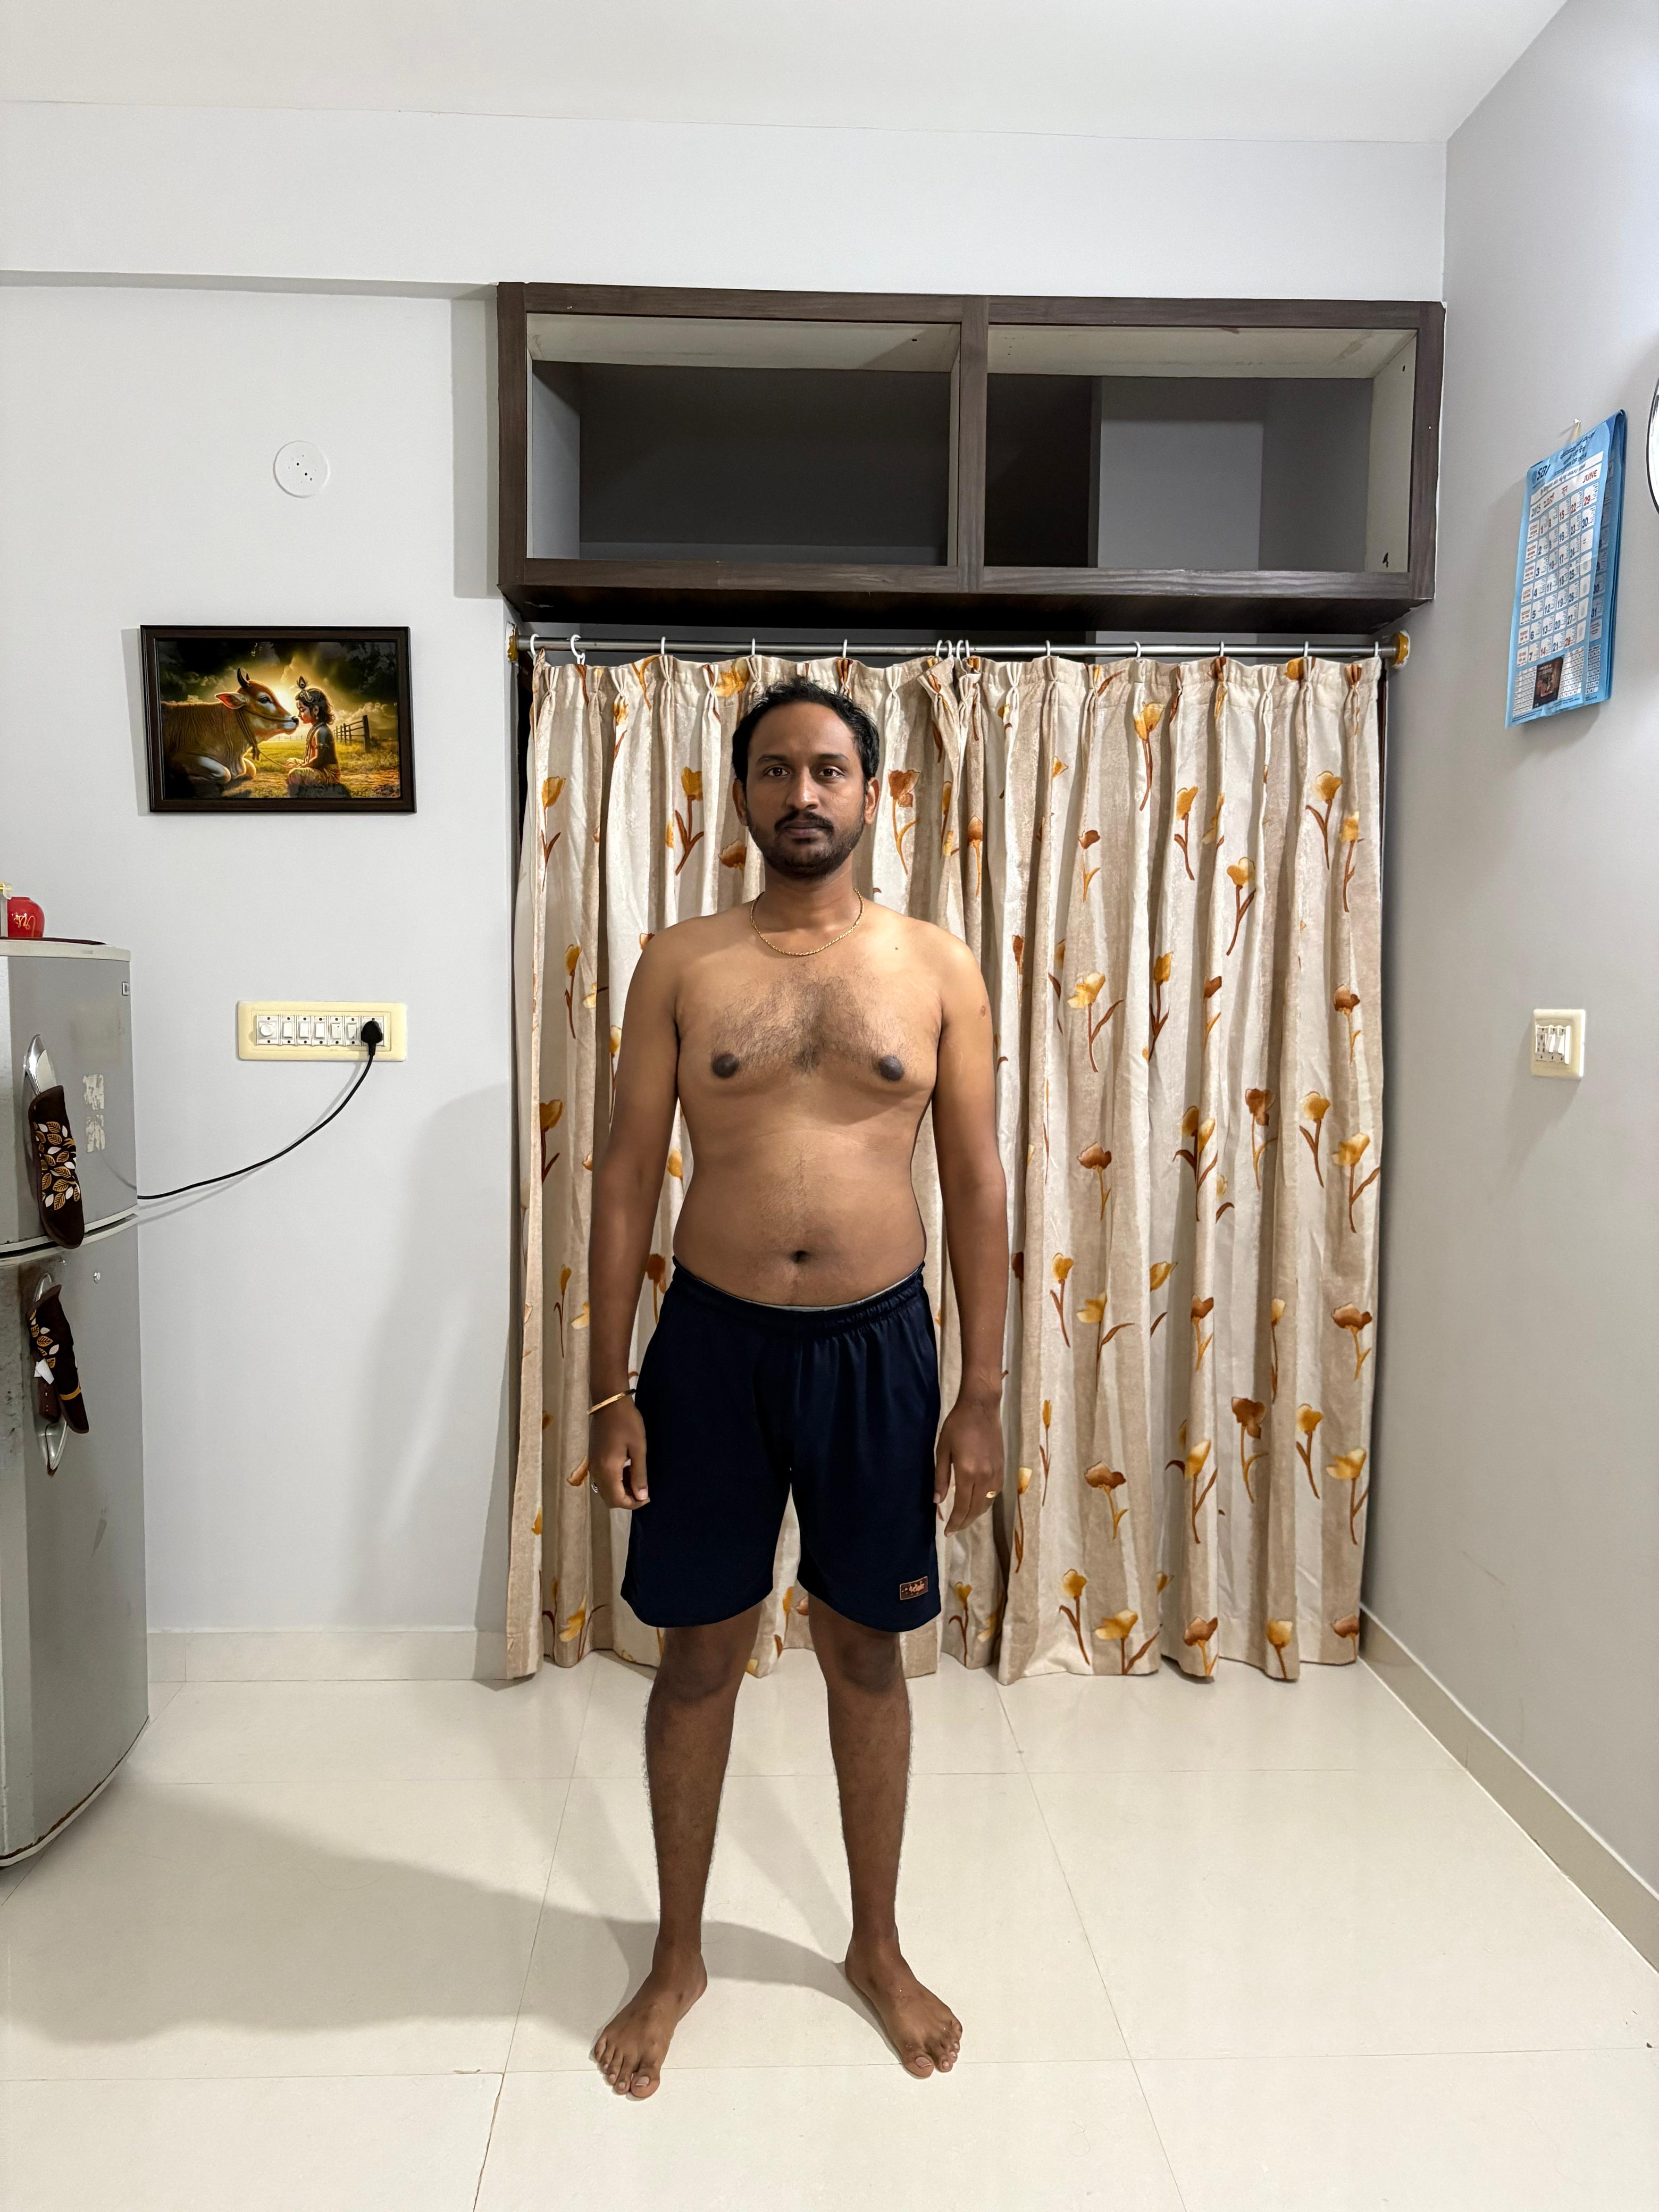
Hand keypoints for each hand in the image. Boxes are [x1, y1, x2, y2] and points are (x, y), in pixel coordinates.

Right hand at [590, 1398, 648, 1508]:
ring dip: (621, 1490)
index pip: (617, 1499)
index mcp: (607, 1470)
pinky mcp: (593, 1459)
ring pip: (605, 1490)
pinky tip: (627, 1469)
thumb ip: (639, 1475)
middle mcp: (596, 1471)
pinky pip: (602, 1480)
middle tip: (643, 1488)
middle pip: (609, 1498)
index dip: (633, 1504)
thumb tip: (641, 1497)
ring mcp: (592, 1465)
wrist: (609, 1402)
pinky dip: (615, 1481)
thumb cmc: (628, 1422)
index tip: (647, 1497)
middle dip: (626, 1499)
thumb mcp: (638, 1448)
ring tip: (636, 1476)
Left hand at [935, 1397, 1003, 1534]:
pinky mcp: (1002, 1467)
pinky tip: (978, 1503)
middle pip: (976, 1509)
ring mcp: (996, 1473)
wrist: (981, 1407)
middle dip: (965, 1522)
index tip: (947, 1532)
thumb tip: (937, 1501)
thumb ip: (940, 1477)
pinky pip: (995, 1493)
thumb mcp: (942, 1450)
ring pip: (988, 1503)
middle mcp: (985, 1477)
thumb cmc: (957, 1425)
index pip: (962, 1506)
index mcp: (968, 1473)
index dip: (955, 1522)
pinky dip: (986, 1503)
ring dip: (976, 1515)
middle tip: (954, 1530)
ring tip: (964, 1520)